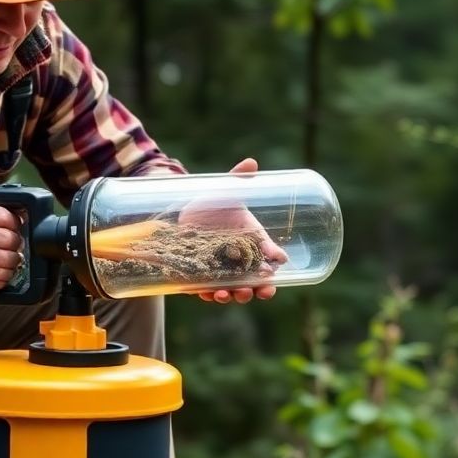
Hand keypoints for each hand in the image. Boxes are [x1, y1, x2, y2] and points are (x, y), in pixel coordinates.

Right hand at [0, 198, 22, 290]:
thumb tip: (17, 216)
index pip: (6, 218)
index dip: (16, 225)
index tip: (15, 229)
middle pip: (9, 241)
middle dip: (16, 246)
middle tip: (13, 248)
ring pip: (5, 263)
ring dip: (12, 266)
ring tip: (9, 263)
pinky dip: (1, 280)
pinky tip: (0, 275)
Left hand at [190, 157, 285, 304]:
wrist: (187, 210)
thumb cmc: (215, 202)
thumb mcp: (226, 191)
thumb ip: (238, 179)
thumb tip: (250, 162)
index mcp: (252, 244)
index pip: (268, 265)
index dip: (271, 276)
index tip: (271, 280)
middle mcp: (238, 261)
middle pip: (251, 283)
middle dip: (254, 291)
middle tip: (252, 292)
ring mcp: (220, 270)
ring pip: (229, 289)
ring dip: (230, 295)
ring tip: (225, 295)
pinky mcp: (200, 273)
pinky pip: (204, 288)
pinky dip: (205, 293)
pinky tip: (204, 293)